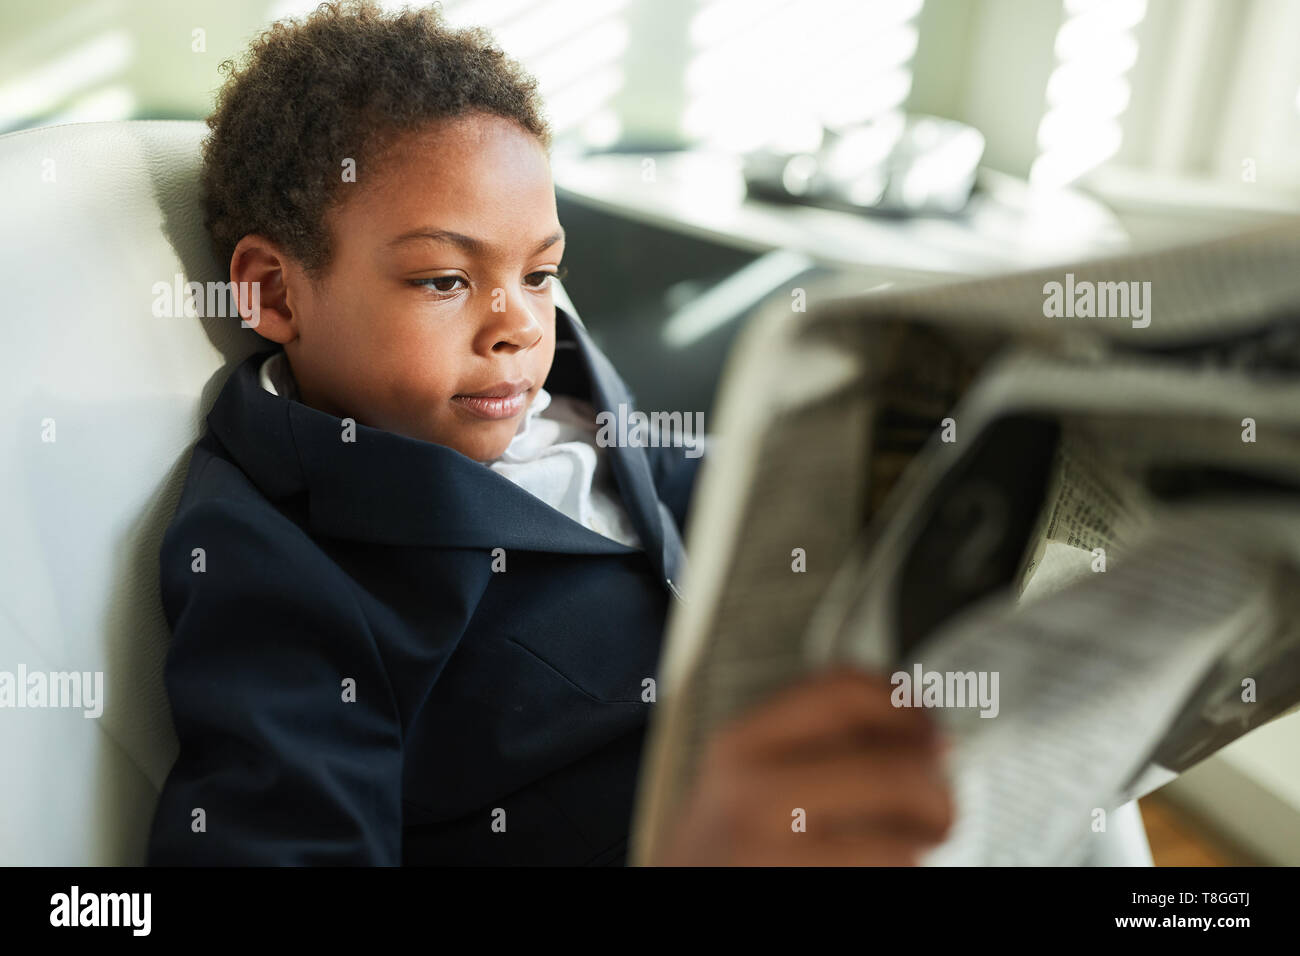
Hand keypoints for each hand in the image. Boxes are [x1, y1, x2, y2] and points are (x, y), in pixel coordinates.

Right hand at [648, 665, 954, 864]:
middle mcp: (753, 796)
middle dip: (936, 789)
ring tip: (918, 844)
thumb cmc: (724, 838)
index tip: (927, 725)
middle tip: (942, 803)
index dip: (903, 703)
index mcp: (742, 744)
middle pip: (891, 771)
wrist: (678, 894)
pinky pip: (883, 880)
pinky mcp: (800, 894)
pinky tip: (884, 866)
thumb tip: (924, 734)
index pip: (842, 691)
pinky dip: (901, 872)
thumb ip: (814, 738)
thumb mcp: (746, 770)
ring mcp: (773, 858)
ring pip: (900, 844)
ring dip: (924, 845)